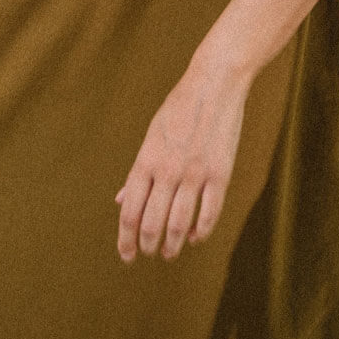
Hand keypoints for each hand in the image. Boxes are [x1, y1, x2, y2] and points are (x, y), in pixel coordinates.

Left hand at [114, 52, 252, 263]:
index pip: (129, 211)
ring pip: (179, 225)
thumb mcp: (152, 136)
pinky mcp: (220, 173)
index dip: (125, 240)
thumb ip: (137, 171)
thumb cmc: (179, 108)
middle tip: (148, 253)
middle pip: (151, 223)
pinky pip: (209, 213)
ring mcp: (194, 173)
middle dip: (147, 245)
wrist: (214, 83)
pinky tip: (195, 237)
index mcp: (146, 160)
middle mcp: (167, 170)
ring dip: (172, 246)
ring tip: (169, 253)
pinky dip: (201, 232)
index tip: (127, 255)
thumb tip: (119, 200)